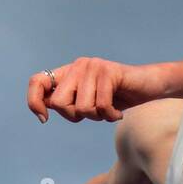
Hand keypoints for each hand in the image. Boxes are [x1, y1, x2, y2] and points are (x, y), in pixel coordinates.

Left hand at [27, 57, 152, 123]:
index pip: (37, 81)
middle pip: (58, 103)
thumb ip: (67, 102)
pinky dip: (110, 116)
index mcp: (69, 72)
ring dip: (97, 117)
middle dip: (75, 116)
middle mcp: (78, 66)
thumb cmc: (118, 98)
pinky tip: (118, 113)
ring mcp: (93, 67)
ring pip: (82, 108)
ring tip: (109, 110)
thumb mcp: (88, 102)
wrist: (148, 87)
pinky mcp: (108, 72)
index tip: (44, 118)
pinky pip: (101, 106)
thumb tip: (44, 107)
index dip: (34, 101)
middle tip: (93, 113)